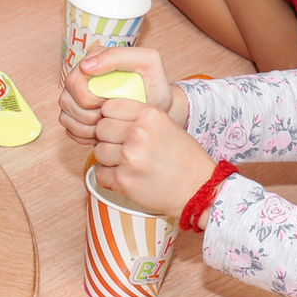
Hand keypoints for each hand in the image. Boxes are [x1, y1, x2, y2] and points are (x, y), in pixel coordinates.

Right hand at [59, 47, 184, 143]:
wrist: (157, 110)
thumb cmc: (154, 86)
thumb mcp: (147, 63)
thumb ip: (117, 57)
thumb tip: (85, 66)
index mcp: (93, 59)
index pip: (74, 81)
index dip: (90, 99)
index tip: (111, 104)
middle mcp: (80, 76)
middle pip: (66, 100)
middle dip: (89, 115)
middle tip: (112, 117)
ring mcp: (74, 97)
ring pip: (65, 116)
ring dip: (87, 127)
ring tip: (110, 125)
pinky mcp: (74, 115)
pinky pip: (68, 129)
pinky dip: (85, 136)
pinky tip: (104, 133)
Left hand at [86, 102, 217, 218]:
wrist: (199, 190)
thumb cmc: (184, 159)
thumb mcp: (166, 125)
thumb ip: (138, 118)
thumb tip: (106, 117)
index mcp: (149, 115)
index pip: (109, 107)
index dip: (111, 118)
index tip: (118, 127)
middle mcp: (138, 133)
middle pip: (101, 128)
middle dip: (108, 138)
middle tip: (123, 148)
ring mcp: (129, 157)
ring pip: (98, 151)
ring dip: (108, 159)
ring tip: (128, 164)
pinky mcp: (123, 180)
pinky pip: (100, 174)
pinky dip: (109, 177)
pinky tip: (127, 177)